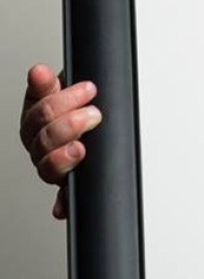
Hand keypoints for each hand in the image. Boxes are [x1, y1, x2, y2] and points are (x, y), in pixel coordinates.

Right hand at [19, 65, 100, 219]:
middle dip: (71, 125)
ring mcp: (50, 165)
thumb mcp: (62, 89)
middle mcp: (39, 145)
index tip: (89, 90)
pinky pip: (61, 198)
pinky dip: (62, 203)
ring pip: (47, 168)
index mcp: (35, 120)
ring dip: (63, 159)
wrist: (86, 123)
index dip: (64, 101)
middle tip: (94, 114)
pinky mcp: (64, 186)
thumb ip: (50, 83)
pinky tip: (63, 206)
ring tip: (80, 149)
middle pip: (44, 139)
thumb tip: (37, 72)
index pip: (41, 113)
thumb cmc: (74, 106)